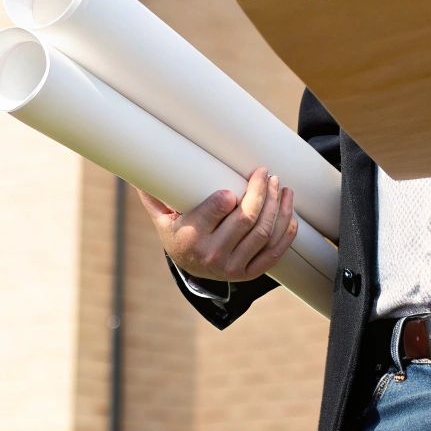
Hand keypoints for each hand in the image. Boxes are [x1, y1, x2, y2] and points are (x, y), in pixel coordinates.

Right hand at [135, 166, 298, 281]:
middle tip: (266, 174)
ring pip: (265, 233)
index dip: (232, 196)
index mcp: (191, 237)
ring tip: (281, 187)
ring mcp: (234, 267)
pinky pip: (275, 253)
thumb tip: (140, 157)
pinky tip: (290, 214)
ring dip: (278, 207)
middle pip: (247, 219)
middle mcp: (213, 255)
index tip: (238, 181)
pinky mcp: (250, 274)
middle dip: (261, 192)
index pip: (218, 211)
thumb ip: (154, 191)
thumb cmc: (176, 232)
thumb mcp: (161, 215)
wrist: (188, 268)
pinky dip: (286, 233)